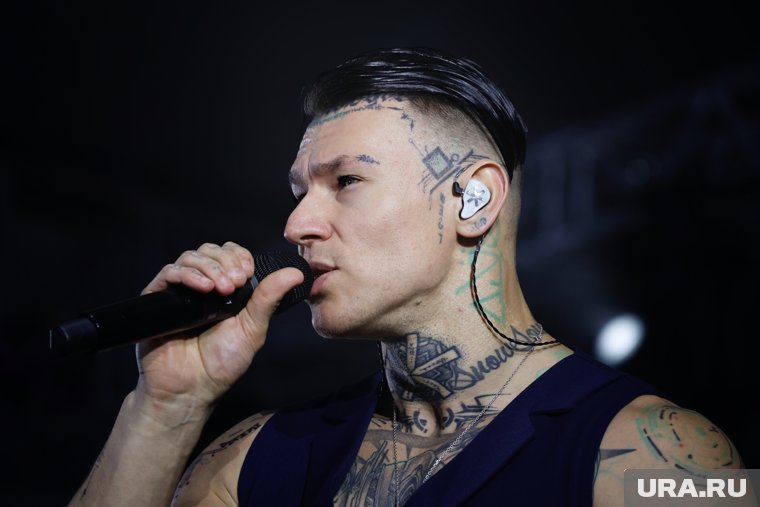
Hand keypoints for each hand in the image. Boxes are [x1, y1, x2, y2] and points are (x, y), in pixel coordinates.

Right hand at [134, 241, 303, 409]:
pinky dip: (188, 274)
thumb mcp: (252, 328)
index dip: (239, 257)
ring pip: (191, 257)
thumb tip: (295, 273)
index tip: (248, 273)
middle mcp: (202, 287)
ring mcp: (180, 292)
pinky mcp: (158, 299)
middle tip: (236, 283)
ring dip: (209, 266)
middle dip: (226, 261)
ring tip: (221, 289)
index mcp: (226, 290)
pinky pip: (169, 273)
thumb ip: (269, 298)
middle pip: (211, 251)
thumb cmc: (222, 364)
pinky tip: (203, 287)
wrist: (190, 389)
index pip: (231, 255)